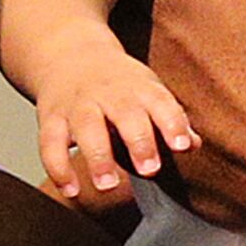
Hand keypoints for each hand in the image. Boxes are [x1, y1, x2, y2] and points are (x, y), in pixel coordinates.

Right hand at [29, 42, 198, 206]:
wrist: (70, 55)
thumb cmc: (119, 85)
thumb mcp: (148, 92)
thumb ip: (171, 121)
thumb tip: (195, 144)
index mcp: (139, 88)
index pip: (161, 102)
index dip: (172, 123)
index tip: (182, 146)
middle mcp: (109, 93)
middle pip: (125, 113)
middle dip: (138, 141)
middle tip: (149, 169)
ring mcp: (78, 105)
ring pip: (86, 127)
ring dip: (97, 157)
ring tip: (107, 185)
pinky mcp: (51, 118)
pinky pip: (50, 143)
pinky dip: (58, 168)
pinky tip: (70, 189)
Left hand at [131, 0, 245, 236]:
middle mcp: (130, 55)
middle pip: (128, 8)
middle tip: (212, 2)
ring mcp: (141, 112)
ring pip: (136, 65)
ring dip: (166, 54)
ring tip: (219, 55)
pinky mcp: (158, 162)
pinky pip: (153, 121)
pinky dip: (177, 106)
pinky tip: (221, 104)